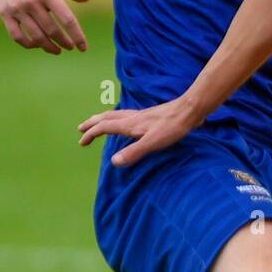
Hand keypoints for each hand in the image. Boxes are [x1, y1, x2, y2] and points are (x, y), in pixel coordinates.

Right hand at [0, 0, 89, 53]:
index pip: (67, 20)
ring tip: (56, 50)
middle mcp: (31, 1)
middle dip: (64, 42)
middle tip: (70, 47)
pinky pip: (16, 35)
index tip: (83, 47)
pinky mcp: (4, 12)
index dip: (77, 36)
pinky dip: (27, 44)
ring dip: (48, 47)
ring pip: (36, 36)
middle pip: (52, 30)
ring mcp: (16, 8)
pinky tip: (36, 45)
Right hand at [77, 97, 195, 166]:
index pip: (105, 127)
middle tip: (81, 129)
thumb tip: (113, 162)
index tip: (82, 142)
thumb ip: (134, 152)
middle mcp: (133, 117)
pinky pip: (127, 115)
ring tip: (98, 123)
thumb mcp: (153, 143)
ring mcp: (142, 115)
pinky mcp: (151, 116)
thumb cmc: (173, 127)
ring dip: (104, 119)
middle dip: (92, 123)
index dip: (91, 134)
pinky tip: (127, 123)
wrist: (190, 110)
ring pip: (116, 115)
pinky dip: (119, 119)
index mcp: (130, 124)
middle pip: (107, 117)